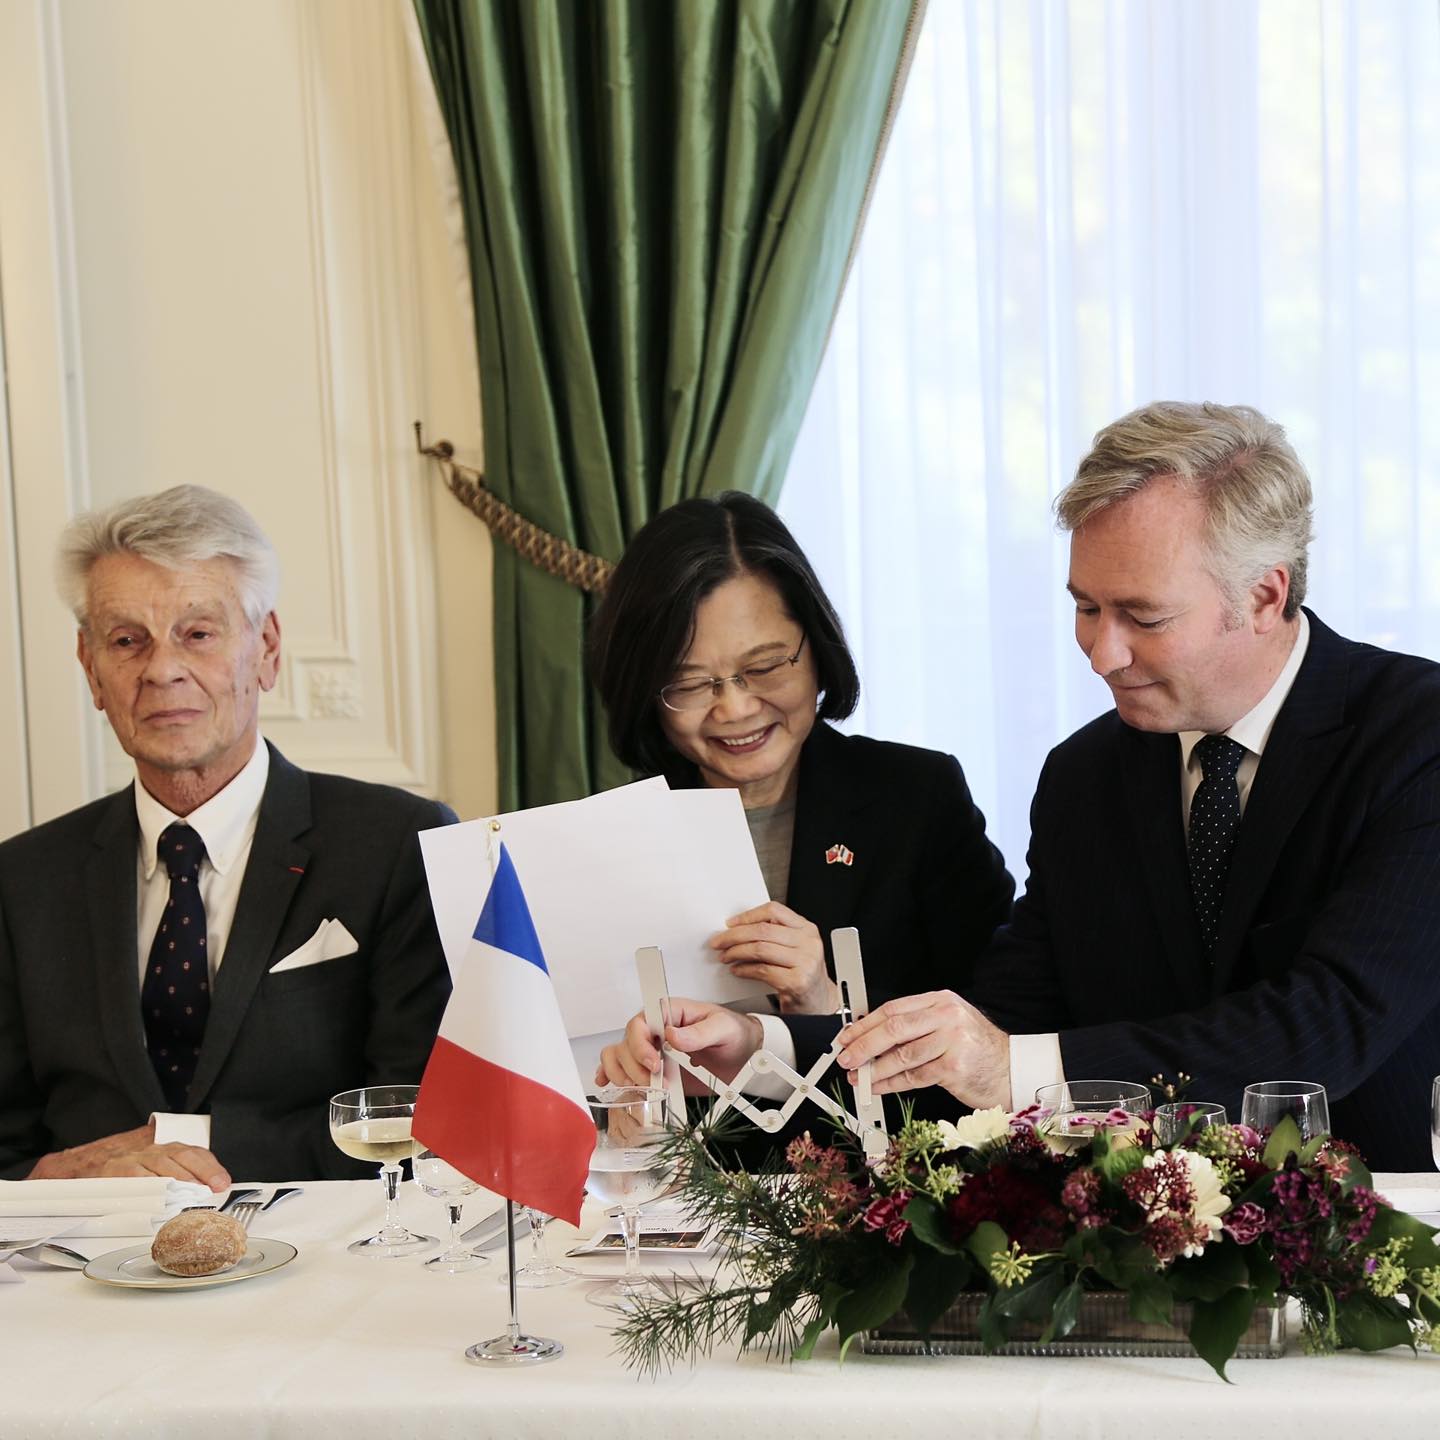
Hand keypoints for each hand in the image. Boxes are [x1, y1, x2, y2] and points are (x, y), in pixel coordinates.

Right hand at [27, 1123, 230, 1190]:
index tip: (222, 1184)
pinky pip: (134, 1179)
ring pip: (160, 1167)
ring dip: (178, 1184)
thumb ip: (177, 1175)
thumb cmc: (125, 1168)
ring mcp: (132, 1159)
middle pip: (182, 1157)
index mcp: (165, 1148)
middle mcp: (151, 1150)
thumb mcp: (153, 1166)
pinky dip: (148, 1189)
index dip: (210, 1168)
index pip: (194, 1153)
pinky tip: (159, 1200)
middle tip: (210, 1194)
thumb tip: (207, 1193)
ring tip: (190, 1199)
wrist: (84, 1162)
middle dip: (199, 1177)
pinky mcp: (113, 1172)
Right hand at [595, 998, 763, 1093]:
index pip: (640, 1022)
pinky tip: (611, 1084)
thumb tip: (673, 1034)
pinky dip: (611, 1076)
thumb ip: (700, 1032)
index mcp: (669, 1013)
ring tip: (646, 1089)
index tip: (654, 1062)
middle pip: (625, 1045)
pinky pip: (619, 1067)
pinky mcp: (651, 1069)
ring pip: (617, 1057)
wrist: (741, 1054)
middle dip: (636, 1068)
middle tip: (656, 1082)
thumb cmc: (732, 1033)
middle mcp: (655, 1031)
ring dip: (625, 1076)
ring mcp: (651, 1051)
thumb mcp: (723, 1028)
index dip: (639, 1043)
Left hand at [710, 901, 838, 1014]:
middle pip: (763, 930)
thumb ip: (776, 935)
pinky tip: (737, 970)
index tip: (731, 923)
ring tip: (725, 956)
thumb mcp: (796, 949)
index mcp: (807, 929)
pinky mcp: (797, 982)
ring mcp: (805, 962)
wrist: (820, 1004)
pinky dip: (744, 970)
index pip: (774, 911)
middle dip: (734, 935)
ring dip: (736, 952)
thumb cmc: (803, 976)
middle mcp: (809, 943)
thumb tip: (738, 928)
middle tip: (719, 942)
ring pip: (760, 949)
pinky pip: (762, 970)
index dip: (748, 916)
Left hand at [836, 990, 1011, 1109]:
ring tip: (858, 1077)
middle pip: (894, 1028)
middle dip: (863, 1045)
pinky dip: (891, 1084)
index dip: (865, 1024)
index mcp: (941, 1001)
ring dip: (874, 1069)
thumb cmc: (975, 1050)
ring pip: (901, 1055)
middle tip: (846, 1058)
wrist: (1010, 1070)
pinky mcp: (954, 1068)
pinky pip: (913, 1077)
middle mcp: (947, 1016)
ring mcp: (953, 1041)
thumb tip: (869, 1038)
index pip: (893, 1009)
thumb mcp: (947, 1026)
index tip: (847, 1036)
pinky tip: (878, 1087)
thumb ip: (914, 1027)